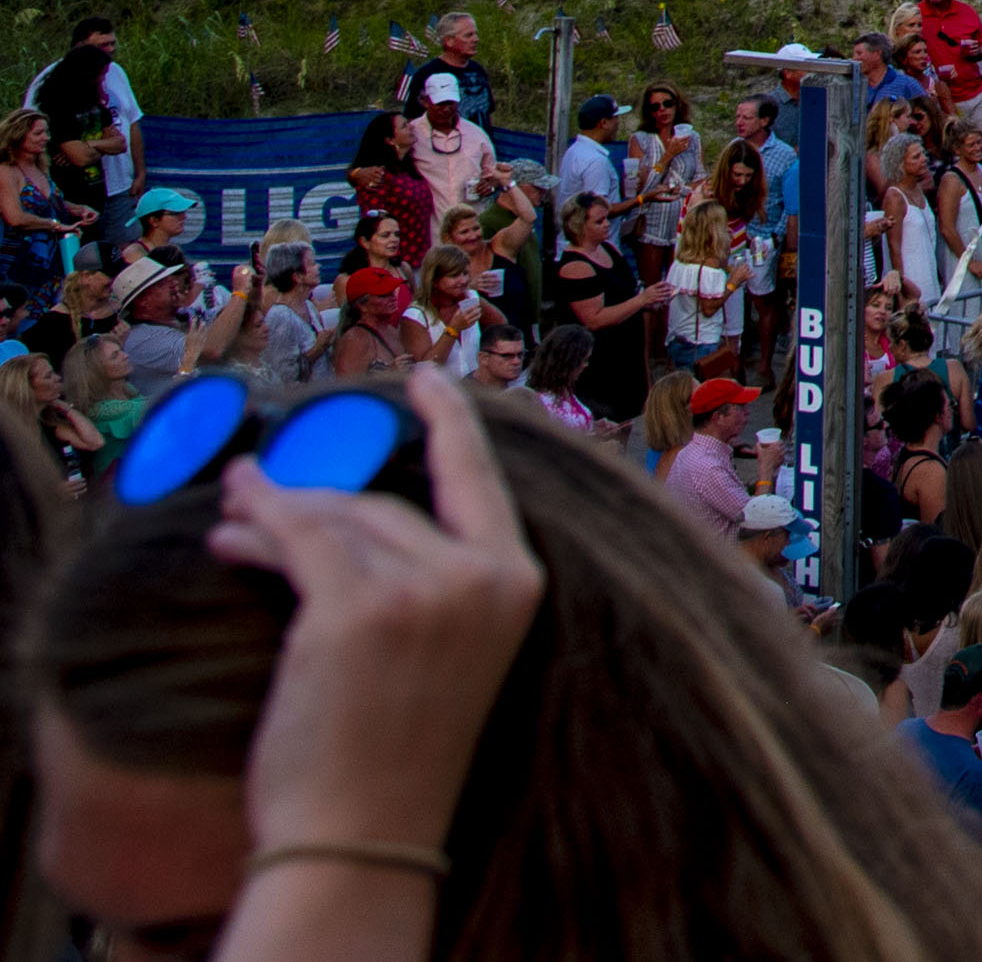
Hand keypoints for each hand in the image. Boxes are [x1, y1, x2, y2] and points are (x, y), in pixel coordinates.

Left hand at [207, 370, 541, 856]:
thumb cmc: (396, 754)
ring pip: (336, 520)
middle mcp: (481, 576)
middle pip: (386, 504)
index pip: (479, 481)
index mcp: (518, 584)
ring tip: (231, 519)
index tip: (426, 379)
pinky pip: (299, 542)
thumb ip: (426, 578)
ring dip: (274, 515)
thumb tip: (338, 510)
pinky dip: (259, 528)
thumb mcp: (443, 649)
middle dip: (315, 500)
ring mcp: (421, 590)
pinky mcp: (355, 608)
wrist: (363, 833)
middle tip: (254, 498)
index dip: (449, 422)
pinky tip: (232, 525)